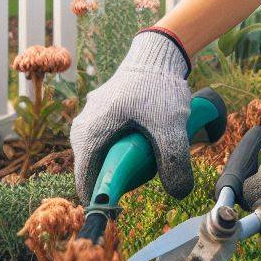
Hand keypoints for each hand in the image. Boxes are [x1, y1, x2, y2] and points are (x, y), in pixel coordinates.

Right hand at [70, 27, 193, 202]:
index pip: (87, 183)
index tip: (127, 207)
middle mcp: (81, 129)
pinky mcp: (101, 115)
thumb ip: (174, 160)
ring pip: (104, 156)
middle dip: (121, 177)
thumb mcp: (170, 126)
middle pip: (97, 171)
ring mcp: (90, 120)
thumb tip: (178, 193)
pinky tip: (147, 140)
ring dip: (125, 162)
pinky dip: (125, 148)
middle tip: (147, 172)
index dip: (105, 199)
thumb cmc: (158, 87)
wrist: (157, 53)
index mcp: (88, 135)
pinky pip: (109, 142)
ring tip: (149, 153)